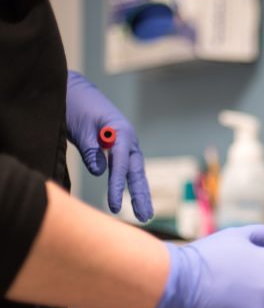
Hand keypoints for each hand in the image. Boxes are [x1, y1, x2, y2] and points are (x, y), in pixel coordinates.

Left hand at [66, 71, 152, 221]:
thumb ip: (90, 149)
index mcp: (121, 132)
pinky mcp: (117, 148)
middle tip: (145, 217)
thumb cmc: (77, 106)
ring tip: (144, 214)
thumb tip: (99, 171)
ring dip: (140, 193)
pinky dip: (130, 183)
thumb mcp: (80, 127)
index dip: (118, 186)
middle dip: (141, 195)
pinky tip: (134, 198)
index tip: (116, 207)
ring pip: (135, 172)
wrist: (74, 90)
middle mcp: (128, 140)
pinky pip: (127, 169)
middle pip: (137, 171)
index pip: (121, 165)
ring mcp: (125, 144)